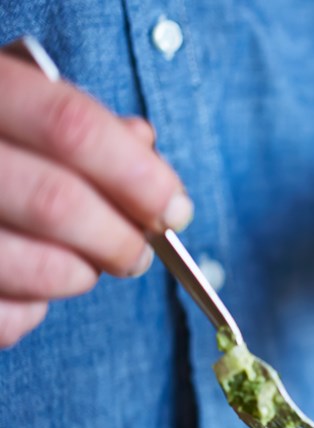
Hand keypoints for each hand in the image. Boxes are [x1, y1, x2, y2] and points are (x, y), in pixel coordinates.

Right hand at [0, 52, 192, 347]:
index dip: (139, 176)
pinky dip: (31, 312)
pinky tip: (29, 289)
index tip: (176, 210)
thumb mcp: (14, 104)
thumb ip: (74, 122)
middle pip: (58, 202)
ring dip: (80, 276)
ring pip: (35, 266)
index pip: (72, 128)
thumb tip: (144, 144)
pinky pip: (2, 316)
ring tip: (86, 267)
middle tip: (141, 254)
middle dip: (120, 239)